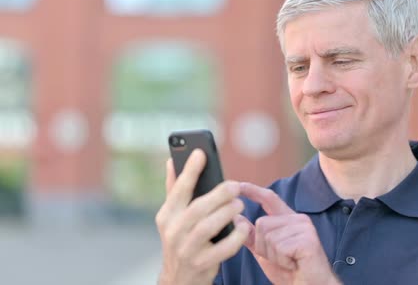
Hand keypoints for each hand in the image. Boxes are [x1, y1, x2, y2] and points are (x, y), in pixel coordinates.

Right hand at [155, 150, 250, 284]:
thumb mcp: (172, 216)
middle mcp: (173, 232)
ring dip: (227, 212)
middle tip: (235, 186)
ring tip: (239, 204)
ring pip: (208, 227)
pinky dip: (236, 236)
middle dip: (218, 194)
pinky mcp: (202, 264)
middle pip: (197, 208)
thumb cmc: (181, 238)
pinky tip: (243, 226)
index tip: (201, 152)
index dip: (189, 170)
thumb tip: (171, 160)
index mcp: (167, 215)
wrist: (178, 279)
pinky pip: (223, 249)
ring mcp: (187, 249)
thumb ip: (174, 189)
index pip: (178, 189)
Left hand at [239, 182, 341, 284]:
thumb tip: (236, 217)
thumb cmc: (291, 271)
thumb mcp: (266, 252)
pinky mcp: (308, 239)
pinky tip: (294, 264)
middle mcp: (298, 219)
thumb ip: (252, 235)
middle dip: (264, 247)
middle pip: (262, 224)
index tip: (238, 185)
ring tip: (289, 261)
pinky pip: (280, 247)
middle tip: (282, 258)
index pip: (269, 198)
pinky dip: (282, 260)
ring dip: (274, 255)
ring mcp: (304, 228)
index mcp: (289, 219)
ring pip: (269, 237)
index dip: (253, 191)